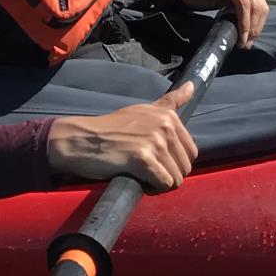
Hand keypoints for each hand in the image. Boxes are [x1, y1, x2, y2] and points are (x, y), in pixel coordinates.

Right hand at [47, 83, 197, 191]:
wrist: (83, 139)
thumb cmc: (112, 128)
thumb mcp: (143, 110)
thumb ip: (170, 102)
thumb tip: (192, 86)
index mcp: (168, 116)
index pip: (191, 151)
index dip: (173, 162)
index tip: (154, 159)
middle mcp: (165, 126)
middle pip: (185, 167)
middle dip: (168, 174)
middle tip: (146, 169)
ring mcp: (154, 142)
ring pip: (176, 179)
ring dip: (159, 183)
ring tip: (140, 174)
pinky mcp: (143, 160)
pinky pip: (163, 184)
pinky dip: (152, 189)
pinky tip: (138, 180)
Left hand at [175, 0, 268, 46]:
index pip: (244, 2)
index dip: (245, 22)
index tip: (241, 40)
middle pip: (256, 5)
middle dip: (253, 27)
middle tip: (245, 45)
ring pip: (261, 6)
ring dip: (257, 26)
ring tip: (249, 41)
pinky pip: (260, 5)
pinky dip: (258, 21)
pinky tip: (251, 32)